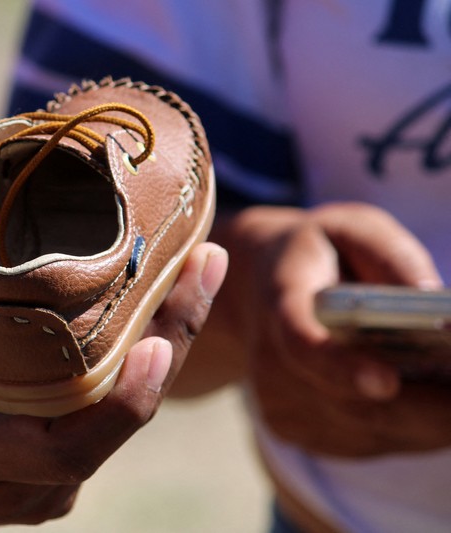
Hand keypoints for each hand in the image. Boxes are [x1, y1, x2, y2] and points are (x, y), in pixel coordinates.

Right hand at [231, 203, 450, 456]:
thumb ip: (388, 254)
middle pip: (352, 406)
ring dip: (431, 421)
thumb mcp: (349, 227)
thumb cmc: (316, 254)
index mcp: (280, 302)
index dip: (340, 367)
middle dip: (431, 409)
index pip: (300, 344)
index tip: (388, 381)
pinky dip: (412, 429)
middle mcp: (270, 364)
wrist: (253, 290)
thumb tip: (433, 299)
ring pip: (371, 431)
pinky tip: (432, 399)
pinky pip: (369, 443)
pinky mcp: (293, 431)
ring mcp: (278, 404)